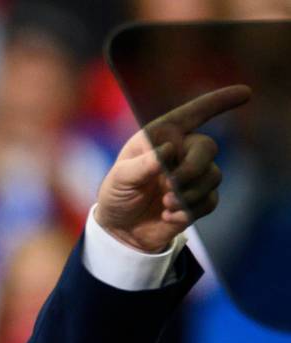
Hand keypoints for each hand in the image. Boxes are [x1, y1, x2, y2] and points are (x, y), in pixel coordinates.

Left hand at [96, 85, 250, 252]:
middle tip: (170, 185)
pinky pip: (210, 200)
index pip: (192, 114)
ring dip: (189, 193)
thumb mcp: (120, 179)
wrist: (120, 229)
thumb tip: (170, 148)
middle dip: (193, 168)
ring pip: (213, 176)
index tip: (245, 92)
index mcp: (160, 138)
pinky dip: (190, 210)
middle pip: (208, 148)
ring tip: (165, 203)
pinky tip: (168, 216)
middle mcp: (180, 152)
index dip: (219, 101)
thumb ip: (142, 164)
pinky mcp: (198, 199)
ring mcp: (192, 176)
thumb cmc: (116, 195)